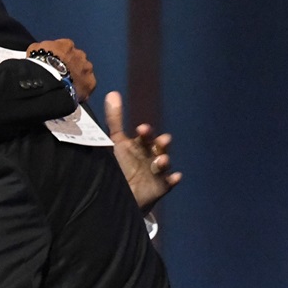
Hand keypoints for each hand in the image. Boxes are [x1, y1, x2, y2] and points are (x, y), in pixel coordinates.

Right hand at [27, 38, 95, 100]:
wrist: (49, 78)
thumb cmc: (40, 62)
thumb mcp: (35, 50)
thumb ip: (43, 50)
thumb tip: (43, 53)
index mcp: (67, 45)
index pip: (65, 49)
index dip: (60, 58)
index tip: (54, 64)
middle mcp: (80, 54)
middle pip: (77, 60)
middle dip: (71, 67)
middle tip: (61, 76)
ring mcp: (87, 68)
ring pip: (84, 72)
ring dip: (78, 77)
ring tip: (67, 86)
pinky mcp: (90, 83)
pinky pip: (87, 87)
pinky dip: (82, 90)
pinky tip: (74, 94)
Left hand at [105, 91, 181, 212]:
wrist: (117, 194)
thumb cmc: (118, 165)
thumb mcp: (114, 142)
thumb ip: (115, 120)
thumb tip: (112, 93)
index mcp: (140, 145)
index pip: (144, 136)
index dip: (145, 132)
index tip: (141, 129)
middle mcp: (151, 156)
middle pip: (159, 147)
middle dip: (162, 143)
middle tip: (162, 140)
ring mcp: (157, 172)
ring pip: (164, 164)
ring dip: (165, 160)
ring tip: (162, 160)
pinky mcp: (160, 187)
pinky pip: (169, 183)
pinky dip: (173, 179)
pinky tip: (176, 177)